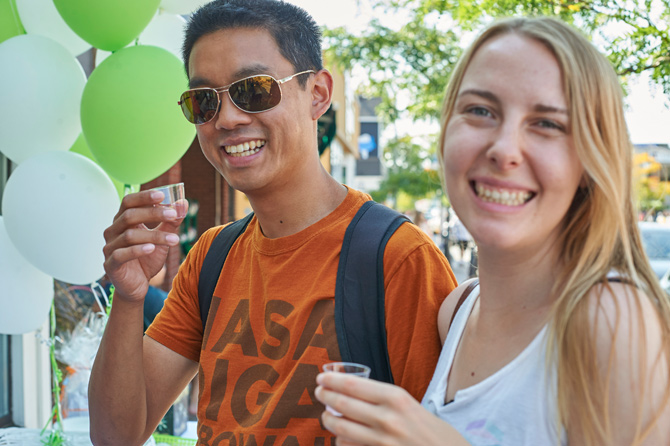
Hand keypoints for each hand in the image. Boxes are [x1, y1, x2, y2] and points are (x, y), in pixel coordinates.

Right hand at [102, 190, 184, 302]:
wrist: (137, 286)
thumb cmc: (147, 259)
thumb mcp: (162, 239)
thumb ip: (171, 222)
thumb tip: (183, 202)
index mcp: (122, 221)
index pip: (129, 202)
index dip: (144, 197)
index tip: (163, 194)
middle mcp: (113, 231)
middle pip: (129, 215)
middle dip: (153, 213)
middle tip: (173, 214)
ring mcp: (109, 247)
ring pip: (130, 236)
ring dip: (154, 236)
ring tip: (175, 239)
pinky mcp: (110, 264)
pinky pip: (121, 254)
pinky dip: (137, 250)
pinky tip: (152, 248)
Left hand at [315, 373, 466, 445]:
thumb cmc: (434, 433)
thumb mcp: (412, 406)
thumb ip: (387, 400)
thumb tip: (356, 392)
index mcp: (396, 398)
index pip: (353, 385)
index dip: (332, 380)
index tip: (322, 377)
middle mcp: (387, 418)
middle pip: (342, 404)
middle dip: (324, 396)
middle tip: (318, 391)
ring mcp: (381, 442)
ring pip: (341, 428)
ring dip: (328, 420)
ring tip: (326, 415)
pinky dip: (342, 441)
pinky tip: (342, 437)